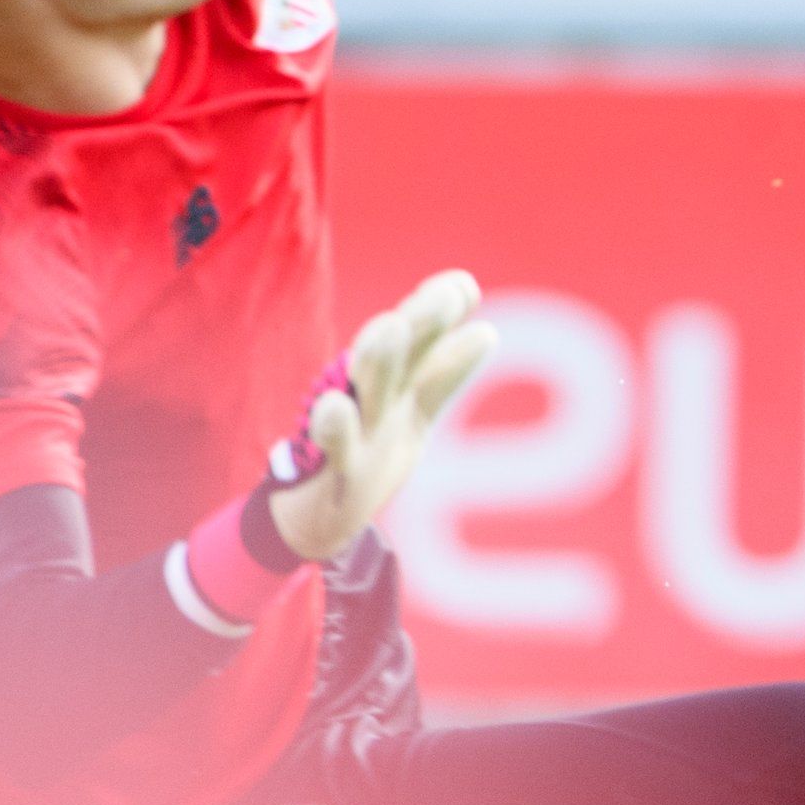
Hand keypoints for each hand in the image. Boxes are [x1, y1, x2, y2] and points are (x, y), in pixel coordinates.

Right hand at [264, 271, 497, 566]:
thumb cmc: (370, 452)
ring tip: (392, 326)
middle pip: (396, 351)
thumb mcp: (415, 412)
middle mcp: (372, 396)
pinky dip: (333, 426)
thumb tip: (485, 330)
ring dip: (378, 357)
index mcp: (395, 382)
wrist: (318, 516)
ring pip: (366, 389)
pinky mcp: (335, 470)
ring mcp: (352, 429)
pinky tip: (333, 406)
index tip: (463, 287)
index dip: (438, 314)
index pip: (422, 342)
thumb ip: (445, 371)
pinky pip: (333, 445)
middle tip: (447, 296)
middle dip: (420, 322)